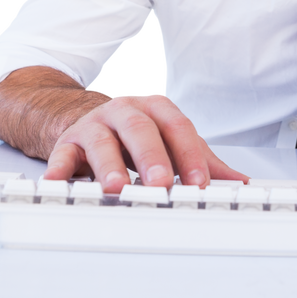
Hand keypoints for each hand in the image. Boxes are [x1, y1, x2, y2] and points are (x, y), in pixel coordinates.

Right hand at [42, 91, 248, 192]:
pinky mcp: (67, 143)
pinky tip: (59, 183)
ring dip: (108, 165)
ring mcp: (94, 126)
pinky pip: (61, 155)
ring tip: (116, 187)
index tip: (199, 182)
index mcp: (155, 110)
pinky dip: (59, 170)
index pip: (177, 128)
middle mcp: (124, 112)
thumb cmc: (134, 135)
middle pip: (141, 130)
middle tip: (160, 183)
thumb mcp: (170, 142)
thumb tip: (237, 181)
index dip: (189, 155)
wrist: (83, 119)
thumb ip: (202, 160)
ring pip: (102, 142)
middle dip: (151, 158)